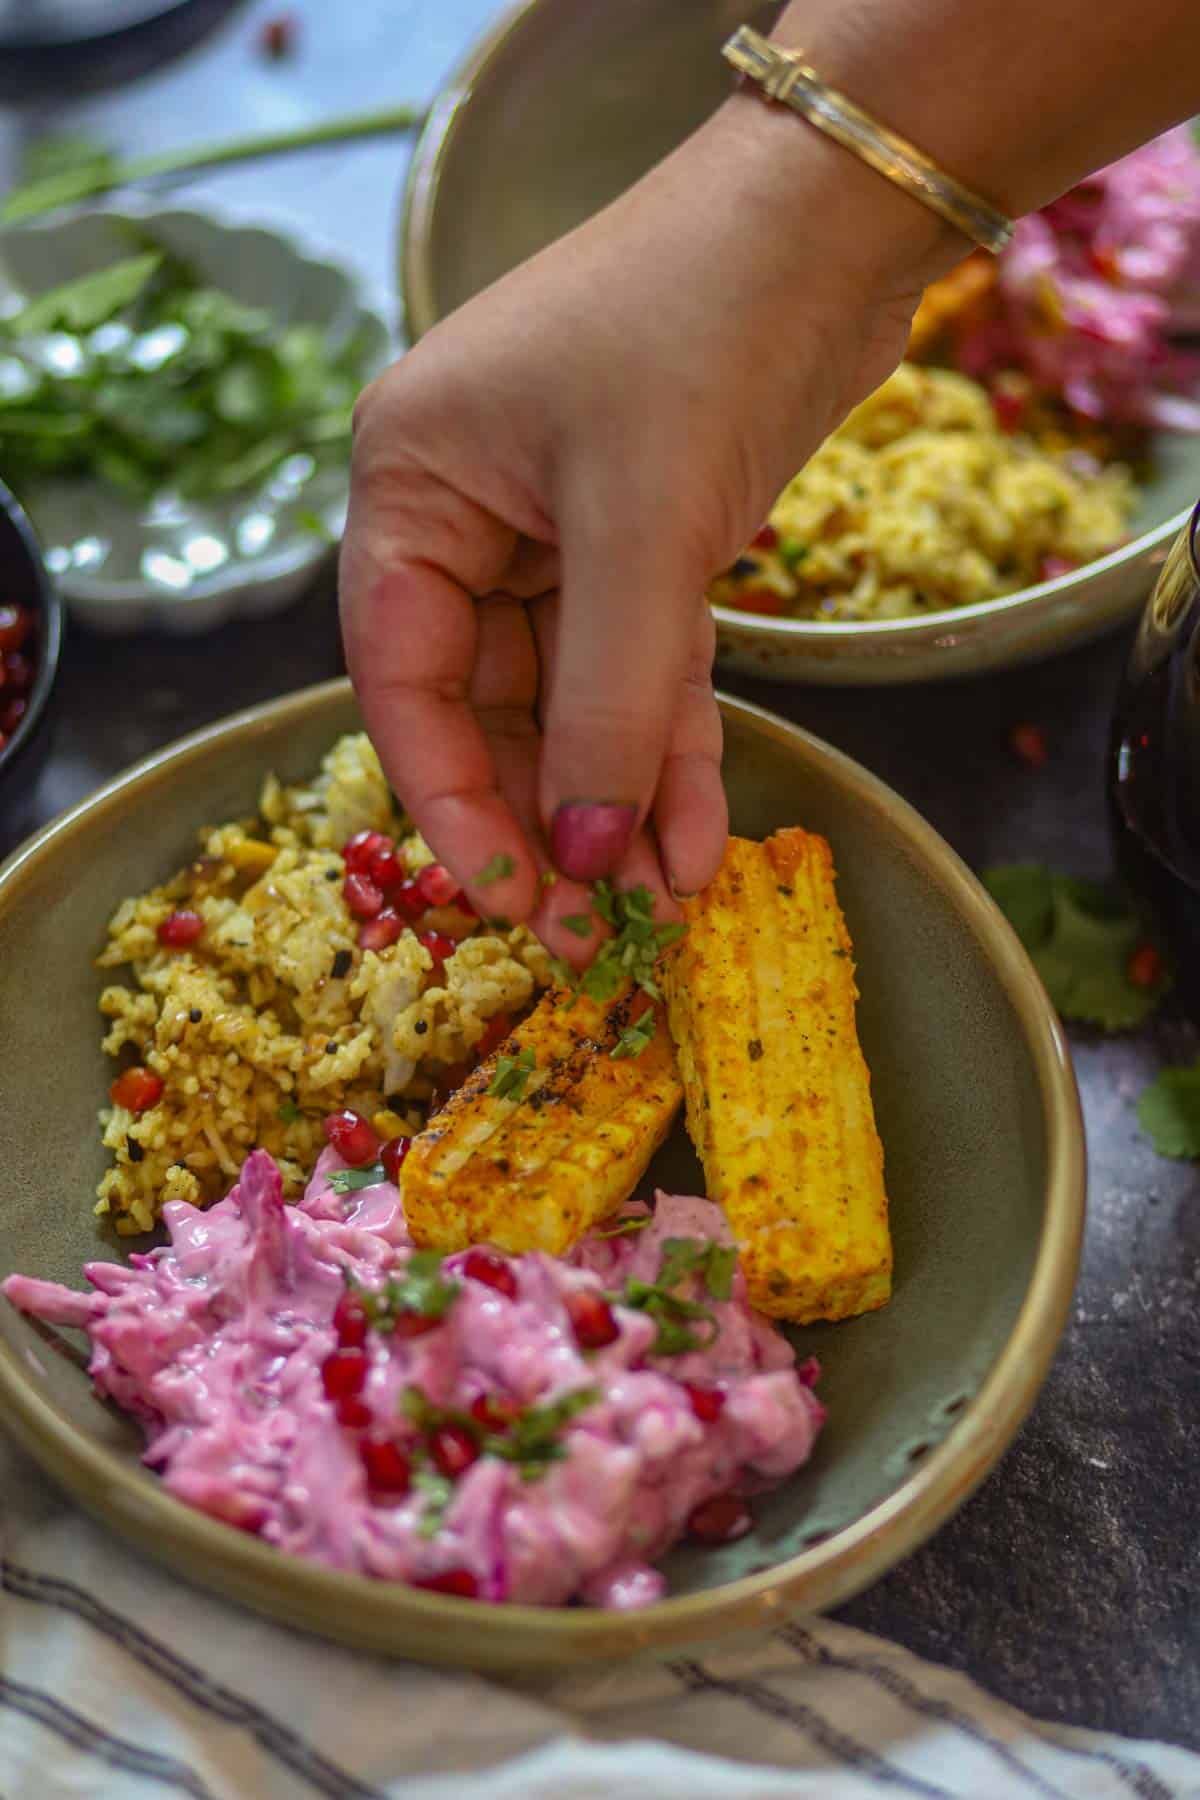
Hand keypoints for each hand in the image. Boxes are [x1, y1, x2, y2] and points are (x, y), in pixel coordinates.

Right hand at [340, 94, 955, 959]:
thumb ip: (606, 703)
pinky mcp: (639, 547)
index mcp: (411, 488)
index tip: (508, 898)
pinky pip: (641, 675)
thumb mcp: (641, 530)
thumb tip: (588, 851)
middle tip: (590, 929)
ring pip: (571, 705)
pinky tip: (698, 838)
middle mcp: (466, 516)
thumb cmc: (700, 330)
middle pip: (485, 709)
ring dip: (619, 801)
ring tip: (662, 903)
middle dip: (547, 817)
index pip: (405, 680)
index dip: (453, 802)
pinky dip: (671, 751)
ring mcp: (553, 534)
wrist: (831, 219)